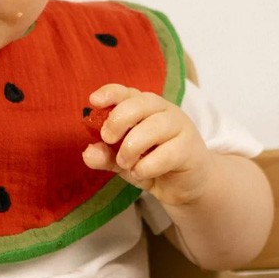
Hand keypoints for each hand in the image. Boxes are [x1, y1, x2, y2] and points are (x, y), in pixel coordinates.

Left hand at [81, 84, 213, 207]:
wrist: (187, 185)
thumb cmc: (154, 164)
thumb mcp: (124, 161)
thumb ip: (106, 156)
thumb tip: (88, 153)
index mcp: (146, 107)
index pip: (128, 92)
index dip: (111, 93)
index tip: (94, 102)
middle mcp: (164, 111)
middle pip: (141, 103)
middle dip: (118, 120)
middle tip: (108, 139)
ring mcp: (180, 127)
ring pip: (154, 127)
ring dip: (131, 147)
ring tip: (125, 163)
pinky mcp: (190, 149)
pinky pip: (167, 153)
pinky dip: (147, 166)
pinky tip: (142, 172)